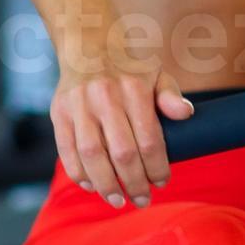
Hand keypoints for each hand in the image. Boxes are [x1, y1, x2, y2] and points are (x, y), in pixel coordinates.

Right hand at [51, 39, 191, 208]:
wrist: (88, 44)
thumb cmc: (130, 67)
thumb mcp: (156, 74)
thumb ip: (171, 95)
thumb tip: (185, 114)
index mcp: (134, 88)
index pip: (149, 139)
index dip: (157, 166)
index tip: (163, 182)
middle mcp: (105, 96)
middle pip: (121, 152)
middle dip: (134, 182)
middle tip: (143, 200)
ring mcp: (78, 105)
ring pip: (91, 155)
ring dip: (105, 184)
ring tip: (118, 201)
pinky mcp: (58, 112)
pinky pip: (66, 150)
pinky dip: (77, 173)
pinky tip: (91, 186)